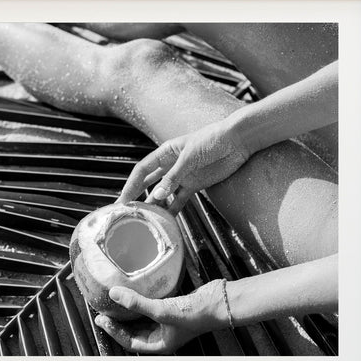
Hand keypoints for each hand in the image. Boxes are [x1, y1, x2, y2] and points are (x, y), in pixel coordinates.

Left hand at [94, 282, 225, 353]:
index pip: (130, 342)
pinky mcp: (171, 308)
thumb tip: (114, 294)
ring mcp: (167, 322)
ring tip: (114, 303)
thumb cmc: (195, 314)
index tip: (102, 319)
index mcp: (160, 344)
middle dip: (118, 323)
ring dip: (127, 313)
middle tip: (102, 311)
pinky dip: (139, 304)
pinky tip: (133, 294)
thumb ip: (137, 302)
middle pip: (133, 332)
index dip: (114, 332)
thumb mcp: (162, 310)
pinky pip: (150, 309)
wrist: (220, 302)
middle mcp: (162, 335)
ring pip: (141, 320)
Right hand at [118, 119, 249, 213]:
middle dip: (136, 196)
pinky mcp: (195, 185)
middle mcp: (170, 165)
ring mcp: (182, 176)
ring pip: (163, 193)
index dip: (130, 185)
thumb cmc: (212, 140)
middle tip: (126, 212)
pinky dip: (173, 209)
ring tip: (145, 219)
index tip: (123, 200)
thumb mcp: (190, 157)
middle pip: (148, 183)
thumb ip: (173, 177)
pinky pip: (180, 200)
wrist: (238, 141)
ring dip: (154, 205)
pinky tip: (166, 220)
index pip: (142, 171)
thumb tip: (157, 196)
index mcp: (165, 153)